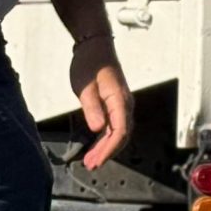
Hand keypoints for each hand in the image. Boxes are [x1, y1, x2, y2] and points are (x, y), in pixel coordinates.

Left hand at [70, 34, 131, 169]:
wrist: (94, 45)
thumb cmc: (89, 63)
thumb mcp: (85, 86)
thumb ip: (91, 108)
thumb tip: (97, 129)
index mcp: (119, 100)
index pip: (120, 132)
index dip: (108, 149)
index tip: (95, 161)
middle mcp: (125, 104)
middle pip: (121, 136)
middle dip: (107, 153)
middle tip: (90, 165)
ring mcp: (122, 104)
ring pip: (119, 132)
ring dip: (106, 148)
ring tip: (91, 160)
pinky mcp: (115, 104)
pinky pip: (115, 126)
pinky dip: (105, 139)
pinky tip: (95, 146)